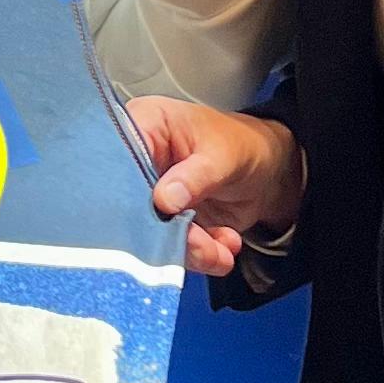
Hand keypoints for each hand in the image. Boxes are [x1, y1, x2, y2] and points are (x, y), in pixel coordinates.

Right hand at [126, 98, 302, 277]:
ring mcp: (149, 195)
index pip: (116, 159)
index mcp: (142, 127)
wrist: (267, 172)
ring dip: (190, 250)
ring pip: (151, 234)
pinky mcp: (164, 222)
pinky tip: (225, 243)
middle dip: (166, 234)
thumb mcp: (223, 156)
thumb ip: (196, 176)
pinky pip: (171, 248)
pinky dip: (201, 255)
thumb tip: (163, 200)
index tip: (153, 216)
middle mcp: (137, 161)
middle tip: (201, 246)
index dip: (126, 192)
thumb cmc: (242, 145)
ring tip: (221, 250)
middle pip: (129, 205)